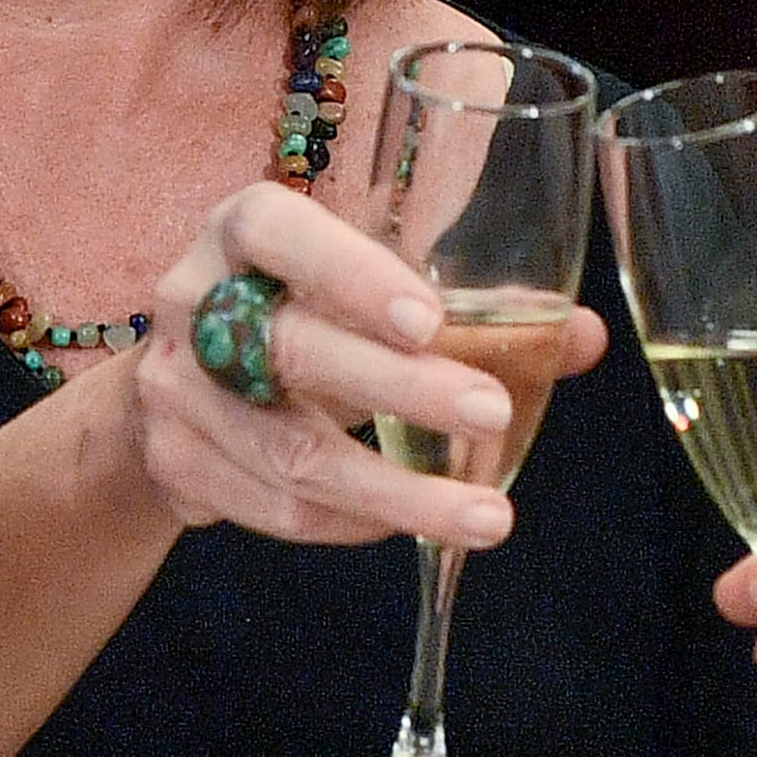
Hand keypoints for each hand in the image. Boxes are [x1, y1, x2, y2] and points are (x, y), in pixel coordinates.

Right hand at [113, 184, 595, 547]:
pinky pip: (276, 507)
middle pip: (290, 349)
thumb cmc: (301, 316)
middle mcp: (193, 300)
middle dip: (398, 390)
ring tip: (487, 517)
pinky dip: (352, 522)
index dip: (351, 274)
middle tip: (492, 415)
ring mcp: (176, 388)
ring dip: (395, 492)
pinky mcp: (174, 464)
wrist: (179, 388)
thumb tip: (583, 335)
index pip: (277, 232)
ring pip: (290, 450)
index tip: (430, 320)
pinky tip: (411, 524)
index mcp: (241, 231)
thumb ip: (476, 313)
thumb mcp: (369, 297)